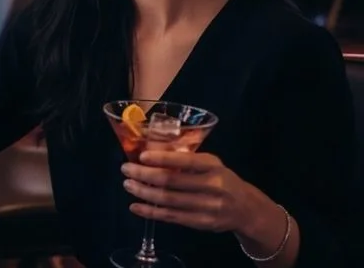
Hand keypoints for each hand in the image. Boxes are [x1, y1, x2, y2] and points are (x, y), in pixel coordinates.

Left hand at [121, 151, 254, 232]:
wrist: (245, 209)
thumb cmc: (221, 179)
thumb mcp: (210, 163)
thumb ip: (185, 157)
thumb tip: (152, 148)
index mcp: (213, 166)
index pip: (185, 160)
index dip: (162, 158)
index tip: (141, 156)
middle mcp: (212, 186)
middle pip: (172, 181)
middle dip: (144, 175)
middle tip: (126, 169)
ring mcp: (207, 207)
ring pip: (169, 200)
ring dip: (144, 193)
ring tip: (128, 185)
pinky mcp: (201, 223)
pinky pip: (171, 217)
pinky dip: (151, 212)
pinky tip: (135, 206)